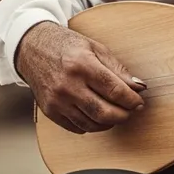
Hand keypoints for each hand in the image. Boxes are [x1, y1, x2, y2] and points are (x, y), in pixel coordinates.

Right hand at [15, 21, 145, 133]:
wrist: (33, 49)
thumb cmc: (69, 46)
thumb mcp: (97, 49)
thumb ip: (118, 70)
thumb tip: (139, 87)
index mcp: (82, 65)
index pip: (114, 90)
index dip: (131, 100)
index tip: (139, 102)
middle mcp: (68, 85)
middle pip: (104, 112)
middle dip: (124, 115)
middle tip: (132, 110)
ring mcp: (57, 101)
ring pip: (91, 123)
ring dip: (110, 122)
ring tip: (118, 113)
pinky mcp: (49, 111)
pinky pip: (77, 127)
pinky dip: (92, 125)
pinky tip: (99, 116)